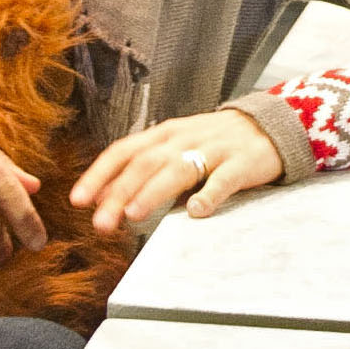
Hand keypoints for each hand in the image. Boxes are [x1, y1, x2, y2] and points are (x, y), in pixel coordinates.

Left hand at [69, 108, 285, 235]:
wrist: (270, 124)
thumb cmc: (215, 142)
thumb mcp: (177, 148)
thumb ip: (146, 170)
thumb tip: (106, 198)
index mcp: (164, 134)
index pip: (123, 150)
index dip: (99, 174)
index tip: (78, 200)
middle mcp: (184, 138)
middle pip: (144, 163)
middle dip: (118, 193)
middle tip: (100, 224)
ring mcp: (214, 149)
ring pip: (177, 169)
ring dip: (151, 192)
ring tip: (133, 215)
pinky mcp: (242, 162)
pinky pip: (224, 179)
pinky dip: (210, 194)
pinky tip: (197, 211)